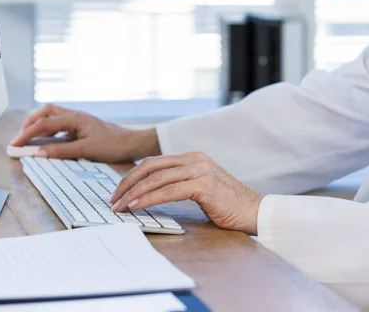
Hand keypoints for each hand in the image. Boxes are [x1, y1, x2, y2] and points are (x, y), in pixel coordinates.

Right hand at [11, 104, 160, 162]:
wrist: (132, 142)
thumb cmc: (112, 145)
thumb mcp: (86, 150)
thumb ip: (61, 151)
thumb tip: (39, 153)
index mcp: (74, 118)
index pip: (44, 123)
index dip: (27, 134)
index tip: (15, 144)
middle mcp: (75, 115)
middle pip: (46, 112)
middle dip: (31, 123)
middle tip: (21, 137)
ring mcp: (79, 120)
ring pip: (54, 116)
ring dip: (40, 125)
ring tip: (31, 138)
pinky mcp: (83, 126)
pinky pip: (62, 124)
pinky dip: (51, 130)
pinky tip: (50, 142)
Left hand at [110, 152, 263, 234]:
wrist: (255, 211)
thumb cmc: (227, 204)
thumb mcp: (199, 187)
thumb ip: (179, 183)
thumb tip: (148, 192)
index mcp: (192, 157)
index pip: (154, 163)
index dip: (132, 176)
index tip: (118, 192)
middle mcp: (195, 159)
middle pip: (150, 167)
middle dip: (127, 183)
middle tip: (113, 200)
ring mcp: (200, 170)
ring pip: (157, 178)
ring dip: (134, 193)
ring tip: (120, 206)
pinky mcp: (205, 185)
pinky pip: (170, 190)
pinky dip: (150, 198)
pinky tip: (138, 206)